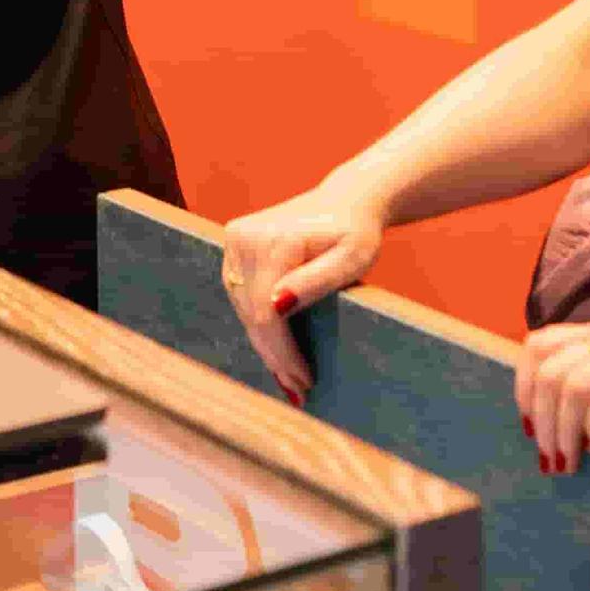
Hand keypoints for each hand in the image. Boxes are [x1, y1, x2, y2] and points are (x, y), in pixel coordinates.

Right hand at [217, 186, 385, 402]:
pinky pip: (241, 295)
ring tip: (289, 375)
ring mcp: (234, 240)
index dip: (283, 353)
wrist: (347, 200)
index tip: (304, 381)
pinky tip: (276, 346)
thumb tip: (276, 305)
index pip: (266, 312)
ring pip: (243, 307)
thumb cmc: (356, 232)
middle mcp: (245, 237)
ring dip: (265, 344)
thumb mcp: (353, 258)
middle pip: (251, 313)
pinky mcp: (233, 244)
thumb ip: (317, 281)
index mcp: (274, 240)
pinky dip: (258, 323)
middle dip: (274, 356)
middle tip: (298, 389)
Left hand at [514, 319, 589, 475]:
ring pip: (578, 383)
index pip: (542, 344)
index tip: (529, 425)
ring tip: (572, 460)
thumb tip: (530, 420)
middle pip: (554, 368)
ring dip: (566, 431)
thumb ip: (582, 391)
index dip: (524, 386)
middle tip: (553, 457)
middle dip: (545, 419)